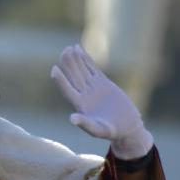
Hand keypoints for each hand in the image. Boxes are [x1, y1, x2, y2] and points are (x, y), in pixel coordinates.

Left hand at [51, 44, 152, 158]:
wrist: (126, 127)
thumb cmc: (111, 131)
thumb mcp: (98, 129)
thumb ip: (85, 124)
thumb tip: (72, 118)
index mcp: (80, 105)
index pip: (67, 89)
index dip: (61, 80)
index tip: (54, 69)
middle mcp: (84, 94)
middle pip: (74, 77)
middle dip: (69, 65)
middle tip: (64, 52)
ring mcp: (93, 88)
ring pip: (82, 71)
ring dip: (75, 60)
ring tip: (69, 48)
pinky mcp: (104, 83)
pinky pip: (93, 69)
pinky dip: (86, 60)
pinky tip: (80, 51)